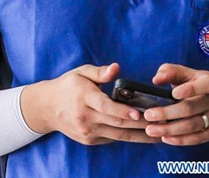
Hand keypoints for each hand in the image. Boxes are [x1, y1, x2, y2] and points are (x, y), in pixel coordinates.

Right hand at [23, 63, 158, 144]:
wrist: (46, 108)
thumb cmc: (67, 87)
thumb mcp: (80, 73)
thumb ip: (99, 72)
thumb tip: (116, 68)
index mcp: (83, 97)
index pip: (105, 106)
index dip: (123, 110)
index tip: (139, 113)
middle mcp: (85, 116)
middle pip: (116, 122)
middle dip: (141, 124)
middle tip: (162, 122)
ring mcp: (87, 131)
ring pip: (118, 135)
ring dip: (141, 135)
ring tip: (160, 133)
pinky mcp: (89, 140)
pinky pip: (113, 138)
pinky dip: (129, 136)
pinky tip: (144, 134)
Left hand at [144, 64, 208, 144]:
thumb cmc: (195, 82)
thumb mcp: (185, 73)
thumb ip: (169, 71)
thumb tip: (156, 80)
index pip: (203, 86)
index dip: (189, 90)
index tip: (173, 93)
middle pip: (191, 108)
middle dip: (168, 113)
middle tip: (148, 115)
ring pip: (193, 126)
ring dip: (170, 129)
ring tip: (151, 129)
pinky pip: (198, 138)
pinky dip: (181, 140)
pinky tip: (165, 138)